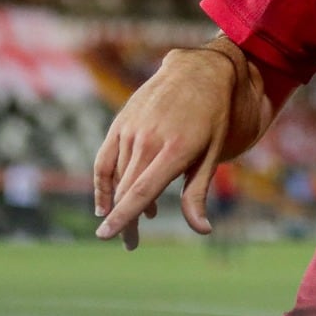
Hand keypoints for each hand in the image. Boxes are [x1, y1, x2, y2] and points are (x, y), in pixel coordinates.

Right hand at [93, 48, 237, 249]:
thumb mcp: (212, 153)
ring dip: (121, 203)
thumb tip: (202, 229)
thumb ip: (197, 193)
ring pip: (117, 177)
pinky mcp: (121, 123)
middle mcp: (149, 139)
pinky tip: (105, 203)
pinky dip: (102, 183)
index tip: (106, 237)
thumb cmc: (212, 117)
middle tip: (130, 243)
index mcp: (175, 149)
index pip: (141, 191)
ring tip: (140, 219)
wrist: (198, 71)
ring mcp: (132, 129)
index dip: (123, 217)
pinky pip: (104, 159)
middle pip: (126, 190)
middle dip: (124, 221)